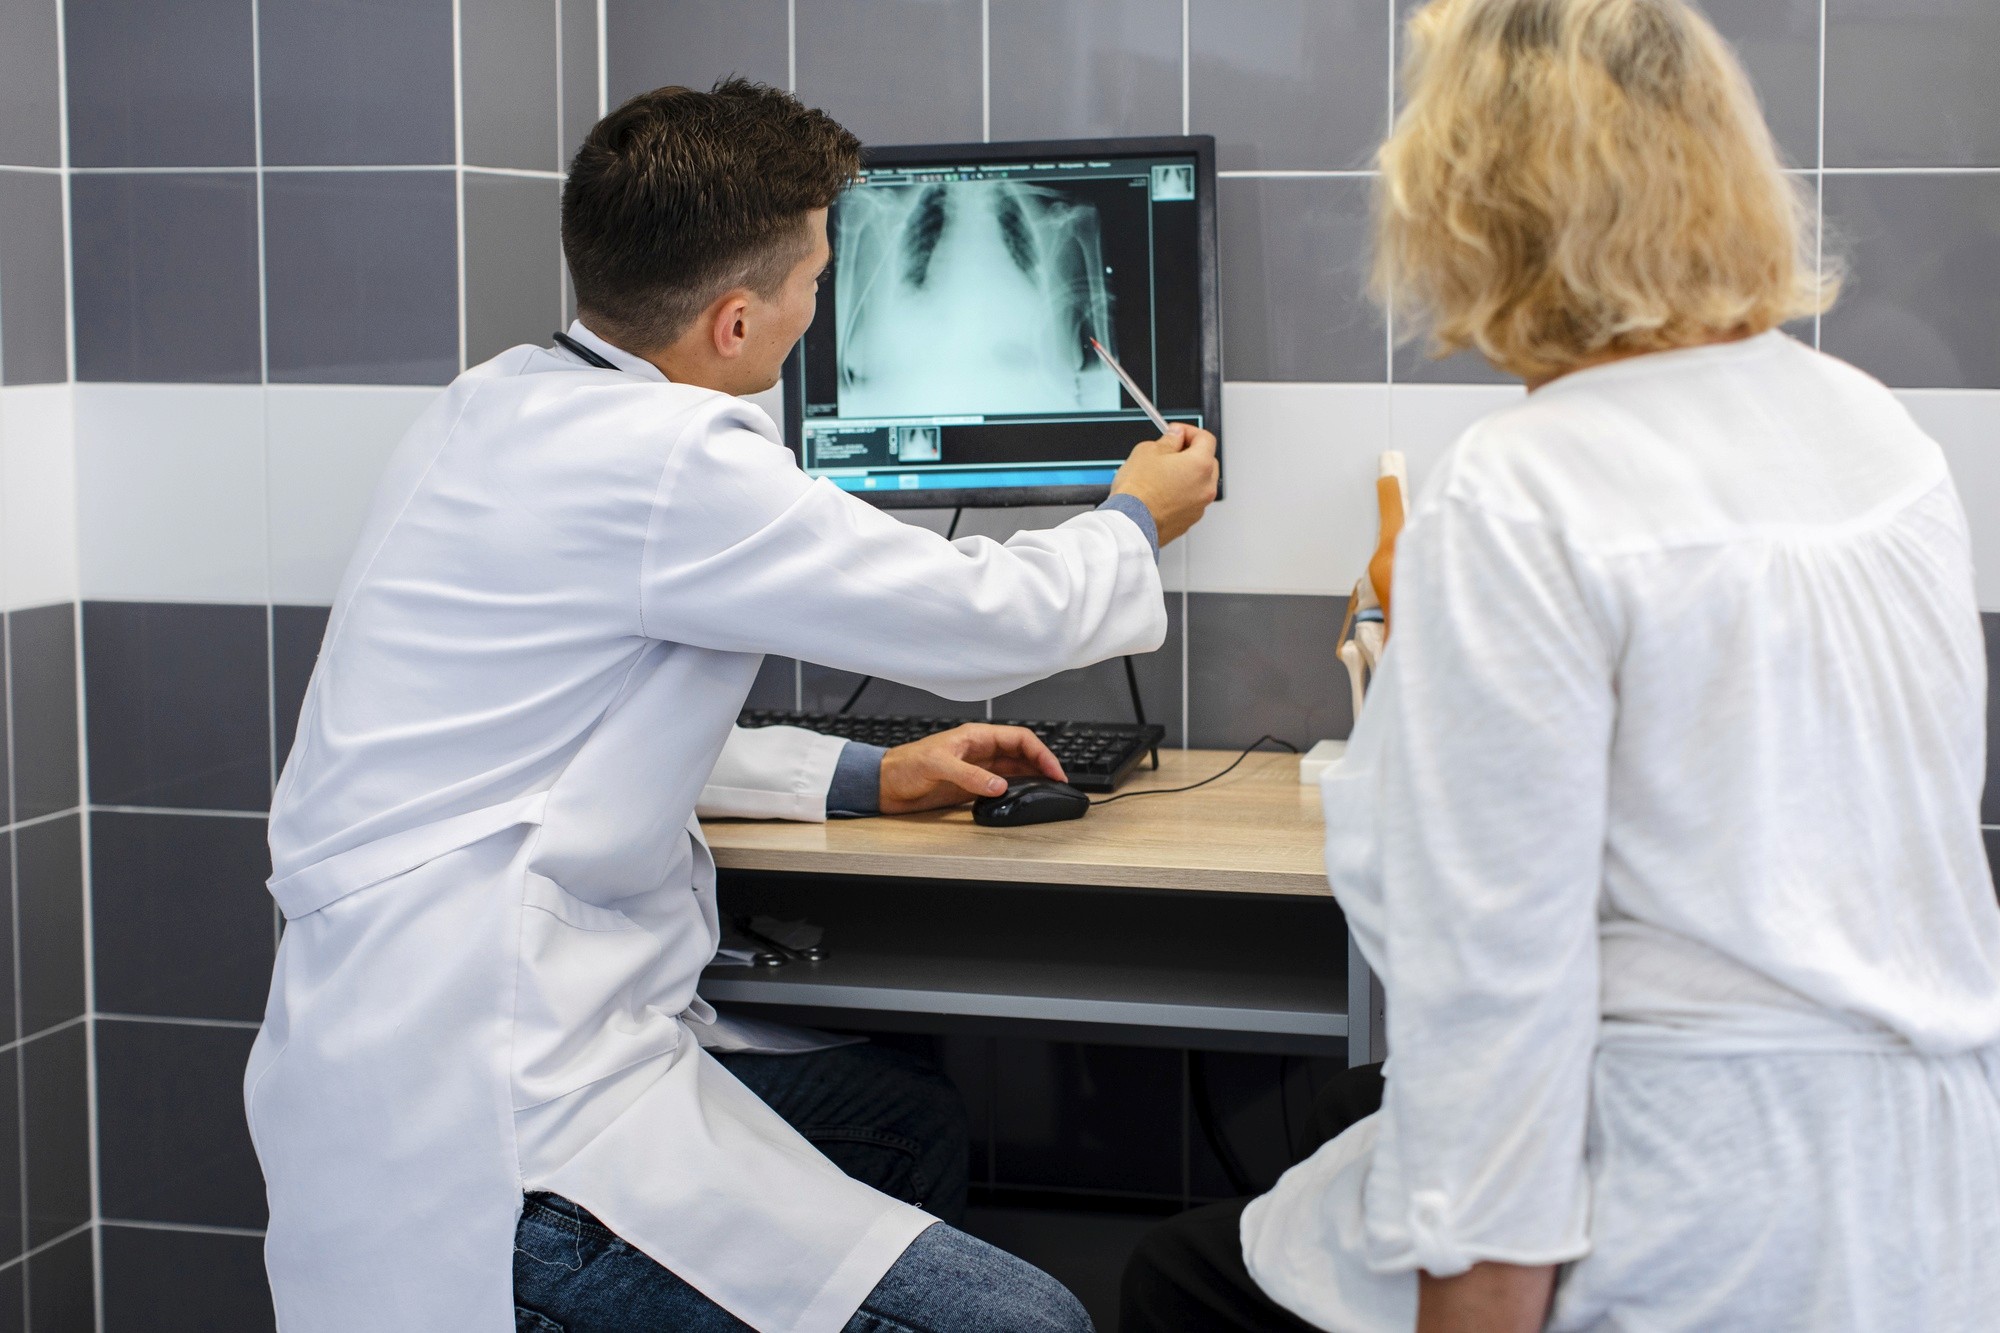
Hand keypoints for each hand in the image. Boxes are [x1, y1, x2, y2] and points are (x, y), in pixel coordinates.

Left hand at [879, 724, 1066, 814]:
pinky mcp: (971, 786)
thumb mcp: (938, 765)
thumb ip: (970, 775)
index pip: (1018, 738)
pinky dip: (1016, 790)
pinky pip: (1001, 786)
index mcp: (975, 736)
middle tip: (1059, 781)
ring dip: (1032, 777)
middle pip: (1021, 753)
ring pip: (1015, 769)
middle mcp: (980, 751)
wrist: (885, 784)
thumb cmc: (904, 765)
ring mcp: (977, 769)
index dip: (1040, 752)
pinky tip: (1024, 797)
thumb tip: (999, 786)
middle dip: (1042, 764)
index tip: (1053, 769)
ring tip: (1048, 789)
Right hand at [1109, 423, 1219, 545]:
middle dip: (1190, 453)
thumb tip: (1175, 436)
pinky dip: (1180, 495)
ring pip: (1199, 484)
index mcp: (1200, 465)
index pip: (1206, 438)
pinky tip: (1160, 493)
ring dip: (1186, 476)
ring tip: (1162, 475)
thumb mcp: (1148, 451)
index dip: (1189, 431)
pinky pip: (1189, 501)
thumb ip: (1168, 440)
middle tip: (1169, 452)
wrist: (1129, 524)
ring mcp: (1199, 507)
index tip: (1176, 433)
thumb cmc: (1137, 492)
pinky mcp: (1188, 521)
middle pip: (1207, 461)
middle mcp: (1205, 487)